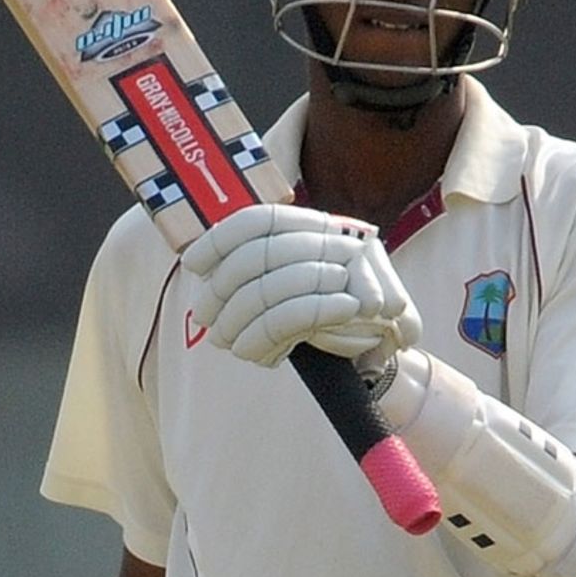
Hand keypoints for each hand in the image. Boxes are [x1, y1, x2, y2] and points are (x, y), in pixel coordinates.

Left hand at [181, 204, 420, 368]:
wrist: (382, 352)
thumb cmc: (329, 317)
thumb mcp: (291, 287)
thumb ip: (259, 269)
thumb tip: (199, 261)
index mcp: (316, 226)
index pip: (260, 220)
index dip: (220, 240)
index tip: (192, 264)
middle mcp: (335, 237)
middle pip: (259, 256)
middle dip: (221, 291)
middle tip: (204, 317)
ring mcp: (351, 267)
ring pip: (273, 289)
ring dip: (240, 322)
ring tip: (229, 343)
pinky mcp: (361, 304)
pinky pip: (296, 316)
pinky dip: (269, 339)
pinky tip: (263, 356)